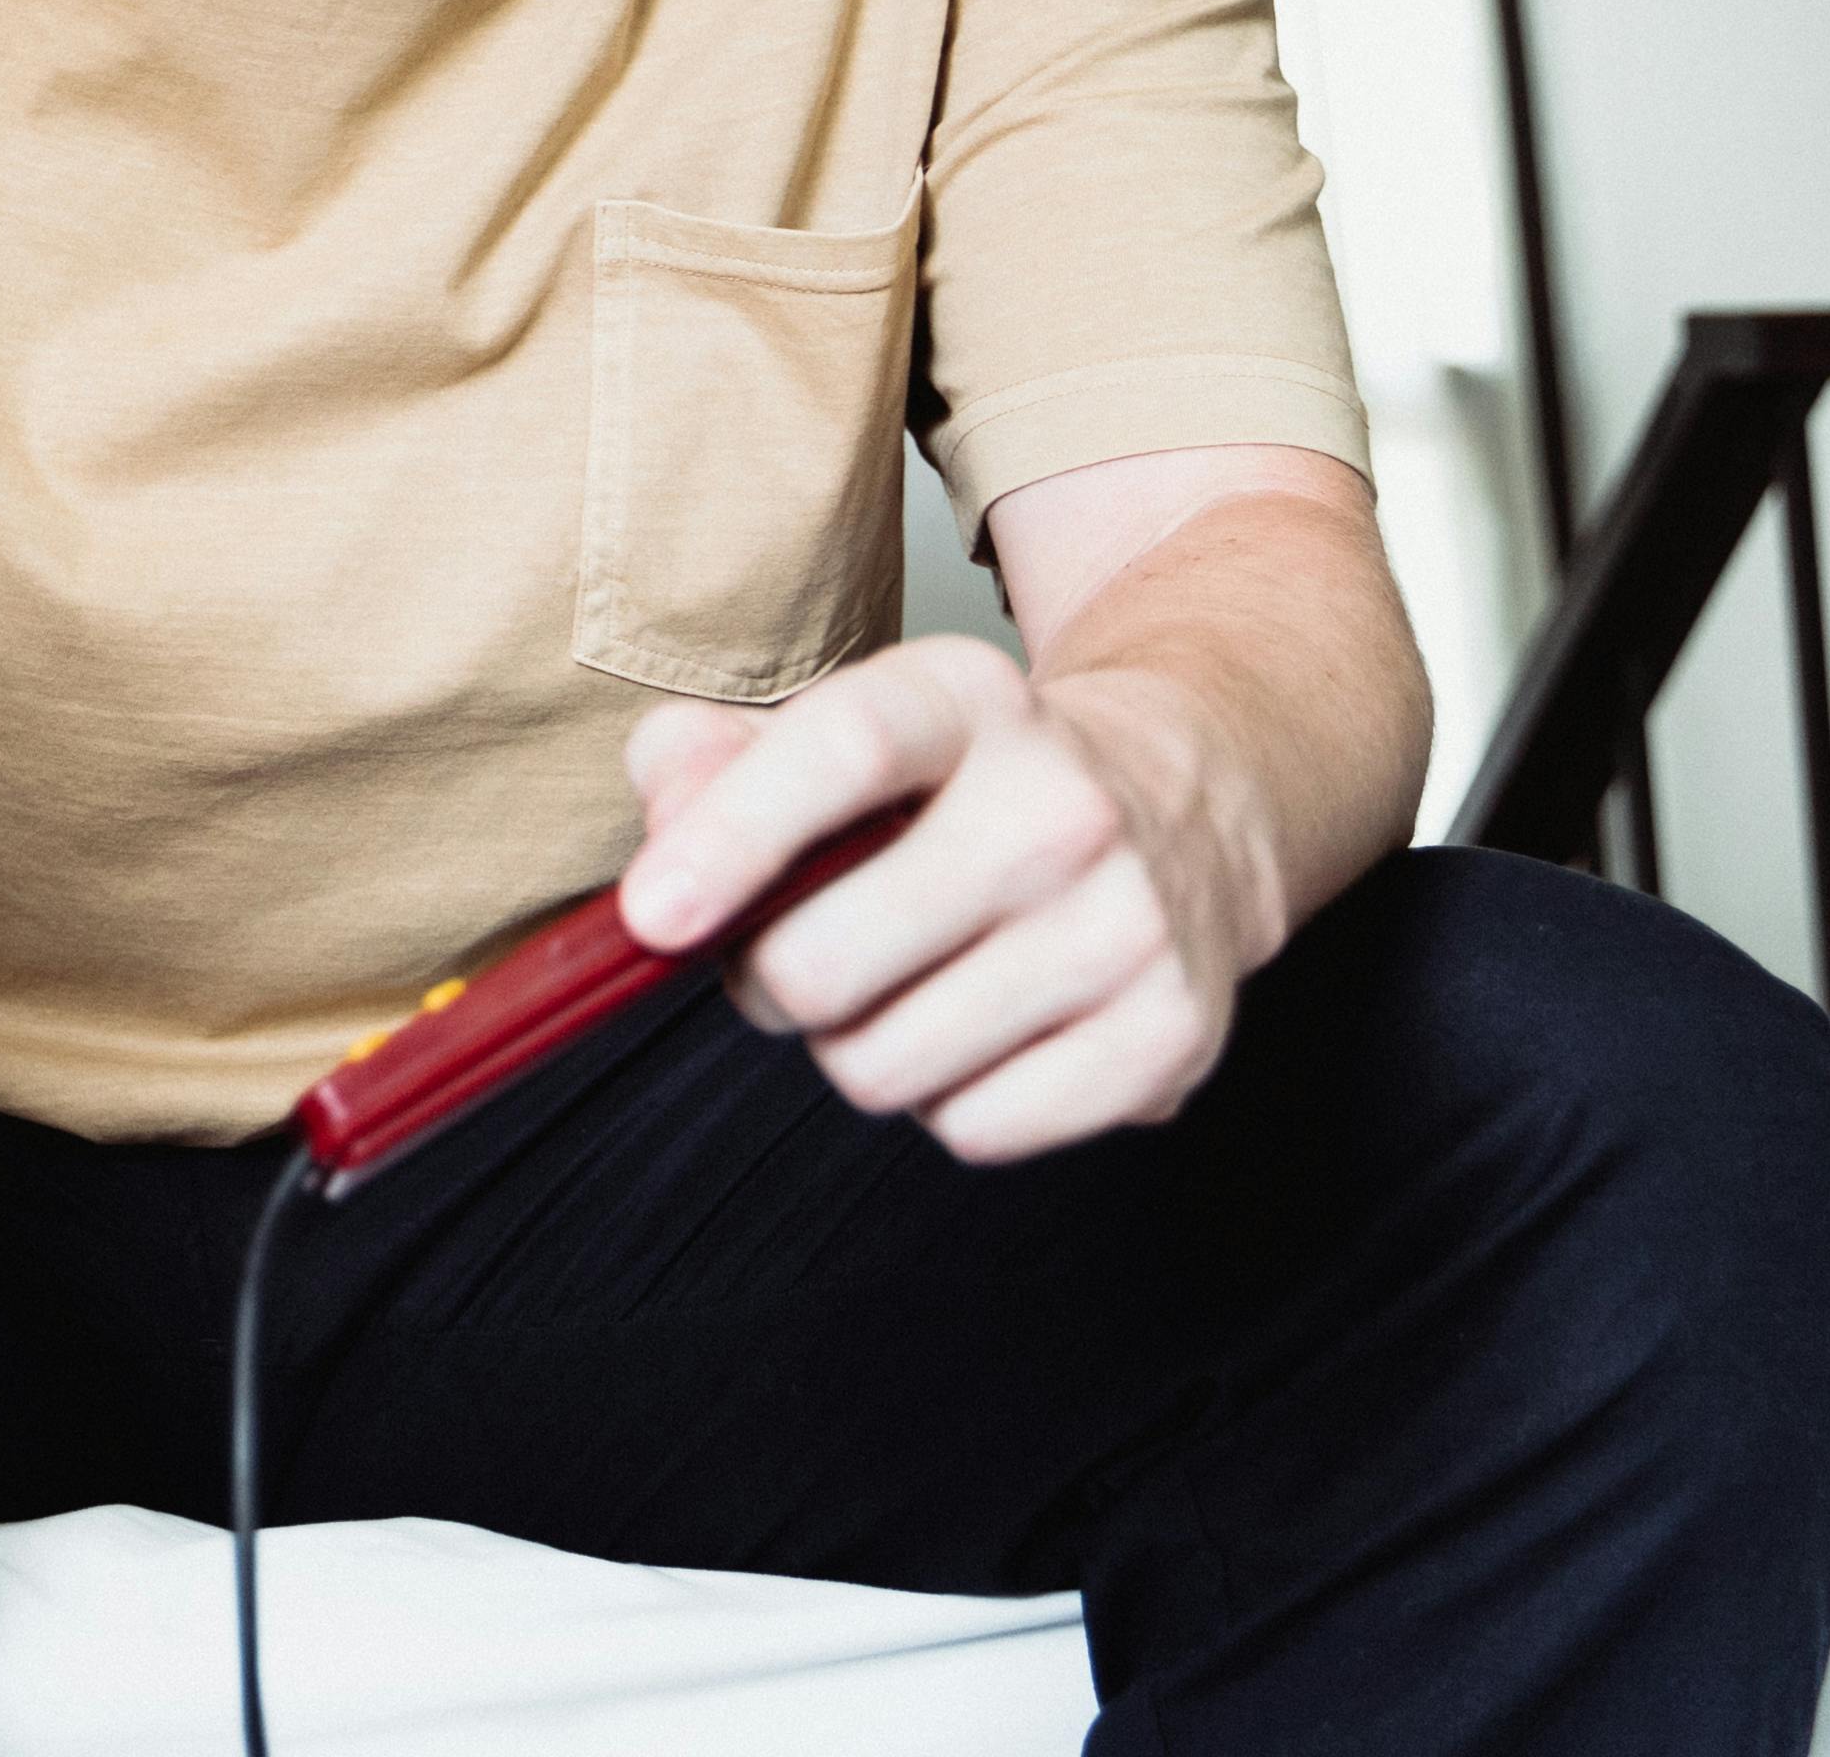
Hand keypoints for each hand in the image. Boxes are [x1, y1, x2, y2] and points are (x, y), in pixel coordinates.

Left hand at [617, 634, 1279, 1164]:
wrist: (1175, 817)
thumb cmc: (949, 788)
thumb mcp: (832, 726)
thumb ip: (702, 764)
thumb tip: (663, 863)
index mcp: (966, 699)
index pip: (843, 751)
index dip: (732, 838)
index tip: (654, 917)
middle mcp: (1065, 805)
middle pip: (827, 962)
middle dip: (770, 982)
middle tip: (796, 955)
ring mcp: (1129, 925)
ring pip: (885, 1066)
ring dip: (855, 1047)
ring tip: (903, 985)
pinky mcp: (1169, 1036)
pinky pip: (973, 1130)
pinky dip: (946, 1102)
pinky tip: (982, 1031)